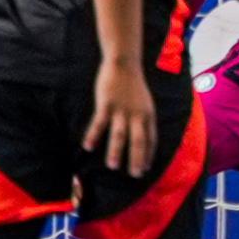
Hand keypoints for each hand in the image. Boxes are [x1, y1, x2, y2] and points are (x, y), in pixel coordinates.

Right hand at [83, 58, 158, 176]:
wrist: (124, 63)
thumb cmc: (133, 84)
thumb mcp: (144, 102)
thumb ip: (143, 118)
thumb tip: (141, 135)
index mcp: (147, 115)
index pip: (151, 139)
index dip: (148, 154)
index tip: (145, 168)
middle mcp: (137, 114)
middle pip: (138, 140)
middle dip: (136, 159)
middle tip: (134, 174)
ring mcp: (121, 109)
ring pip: (120, 134)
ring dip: (116, 151)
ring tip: (112, 166)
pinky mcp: (107, 104)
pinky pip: (100, 123)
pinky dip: (94, 135)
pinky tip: (88, 147)